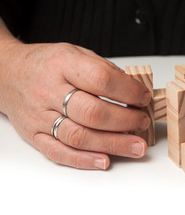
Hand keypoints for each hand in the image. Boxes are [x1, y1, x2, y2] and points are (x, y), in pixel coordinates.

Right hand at [0, 42, 150, 168]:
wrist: (8, 73)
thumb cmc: (46, 64)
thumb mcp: (75, 53)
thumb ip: (103, 70)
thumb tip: (134, 91)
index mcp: (63, 64)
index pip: (101, 79)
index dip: (128, 91)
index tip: (142, 98)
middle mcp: (49, 91)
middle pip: (92, 112)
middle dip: (125, 121)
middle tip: (141, 122)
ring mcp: (40, 115)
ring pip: (79, 136)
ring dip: (112, 144)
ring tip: (135, 146)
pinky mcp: (34, 134)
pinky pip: (59, 152)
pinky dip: (84, 160)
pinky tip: (104, 161)